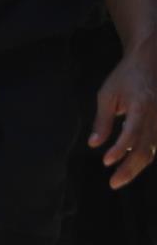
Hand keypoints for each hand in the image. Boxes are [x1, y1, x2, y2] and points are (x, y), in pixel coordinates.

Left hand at [92, 41, 156, 188]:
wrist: (151, 61)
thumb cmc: (125, 77)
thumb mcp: (107, 94)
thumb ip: (102, 120)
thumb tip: (94, 144)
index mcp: (141, 104)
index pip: (132, 132)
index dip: (120, 149)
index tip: (106, 161)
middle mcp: (156, 114)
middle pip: (146, 147)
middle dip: (129, 168)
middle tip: (113, 183)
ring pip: (152, 149)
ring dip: (136, 167)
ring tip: (119, 179)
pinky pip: (154, 145)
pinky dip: (143, 157)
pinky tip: (129, 167)